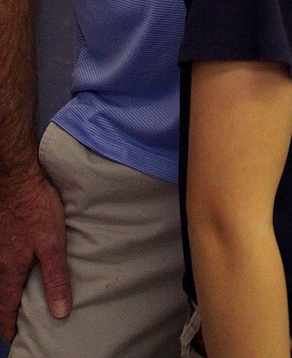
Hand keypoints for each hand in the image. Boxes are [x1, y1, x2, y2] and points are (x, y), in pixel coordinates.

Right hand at [0, 165, 70, 342]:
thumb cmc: (35, 209)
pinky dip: (3, 272)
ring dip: (3, 292)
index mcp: (10, 271)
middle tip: (14, 322)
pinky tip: (12, 265)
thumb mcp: (53, 244)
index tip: (14, 339)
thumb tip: (59, 312)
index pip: (6, 309)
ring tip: (14, 298)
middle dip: (4, 312)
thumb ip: (56, 278)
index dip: (9, 327)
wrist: (15, 178)